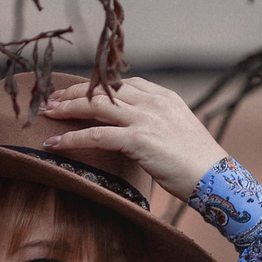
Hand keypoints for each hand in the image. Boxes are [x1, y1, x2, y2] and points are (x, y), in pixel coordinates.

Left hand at [36, 77, 227, 204]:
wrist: (215, 178)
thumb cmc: (196, 163)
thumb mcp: (176, 133)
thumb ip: (154, 125)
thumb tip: (131, 135)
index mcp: (164, 97)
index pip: (122, 83)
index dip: (95, 86)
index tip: (75, 92)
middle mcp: (153, 102)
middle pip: (104, 89)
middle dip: (74, 92)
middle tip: (50, 99)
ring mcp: (146, 118)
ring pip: (96, 106)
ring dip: (67, 108)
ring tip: (46, 114)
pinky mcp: (139, 139)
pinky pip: (97, 135)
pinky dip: (72, 139)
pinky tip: (55, 143)